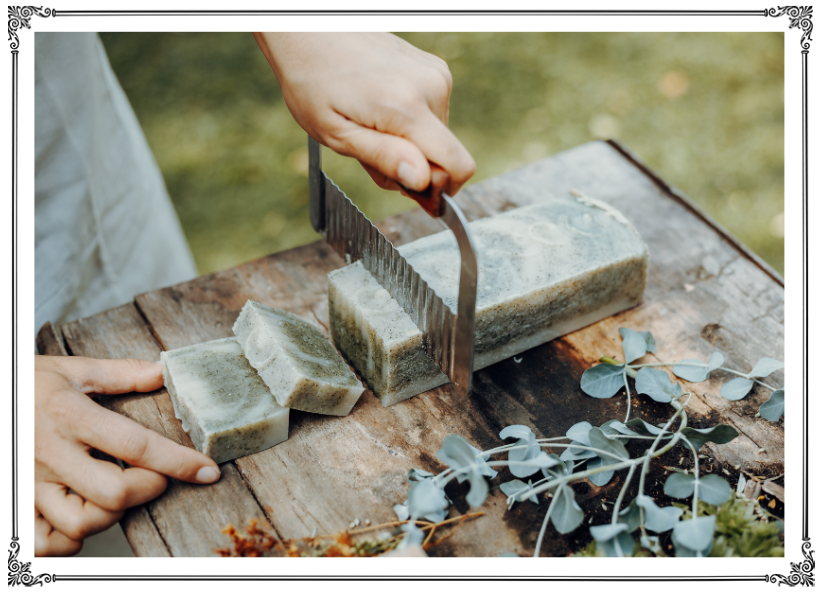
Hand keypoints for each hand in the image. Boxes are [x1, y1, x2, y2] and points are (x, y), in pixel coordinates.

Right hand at [33, 355, 220, 557]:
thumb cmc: (28, 386)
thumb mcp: (71, 370)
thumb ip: (120, 373)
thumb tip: (164, 372)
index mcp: (69, 415)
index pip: (135, 445)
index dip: (178, 462)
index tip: (208, 470)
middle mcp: (51, 454)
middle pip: (113, 494)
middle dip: (147, 489)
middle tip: (155, 476)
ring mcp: (32, 484)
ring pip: (81, 523)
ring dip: (111, 514)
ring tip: (116, 493)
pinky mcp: (20, 504)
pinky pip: (48, 541)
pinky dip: (72, 537)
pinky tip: (85, 513)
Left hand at [254, 31, 475, 197]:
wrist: (309, 33)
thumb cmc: (313, 82)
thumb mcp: (337, 134)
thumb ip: (383, 158)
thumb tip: (423, 181)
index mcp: (407, 107)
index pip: (458, 165)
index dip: (440, 190)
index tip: (410, 191)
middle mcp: (430, 87)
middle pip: (445, 155)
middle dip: (414, 167)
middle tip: (371, 153)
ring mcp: (435, 74)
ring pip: (438, 136)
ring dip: (409, 144)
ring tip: (371, 127)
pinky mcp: (434, 69)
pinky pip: (433, 114)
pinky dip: (410, 122)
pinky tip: (380, 110)